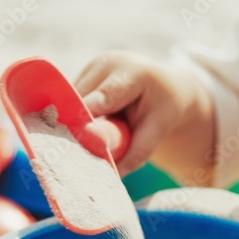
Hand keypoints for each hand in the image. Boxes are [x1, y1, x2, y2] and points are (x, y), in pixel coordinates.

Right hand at [75, 51, 213, 179]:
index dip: (84, 118)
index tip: (73, 141)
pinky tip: (80, 127)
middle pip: (81, 97)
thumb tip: (112, 176)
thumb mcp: (158, 129)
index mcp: (133, 72)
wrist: (168, 85)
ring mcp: (95, 64)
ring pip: (72, 97)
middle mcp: (110, 62)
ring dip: (73, 119)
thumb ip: (136, 152)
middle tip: (70, 153)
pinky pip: (73, 97)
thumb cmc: (165, 108)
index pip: (102, 98)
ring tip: (80, 140)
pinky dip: (75, 114)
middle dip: (75, 123)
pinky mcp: (86, 72)